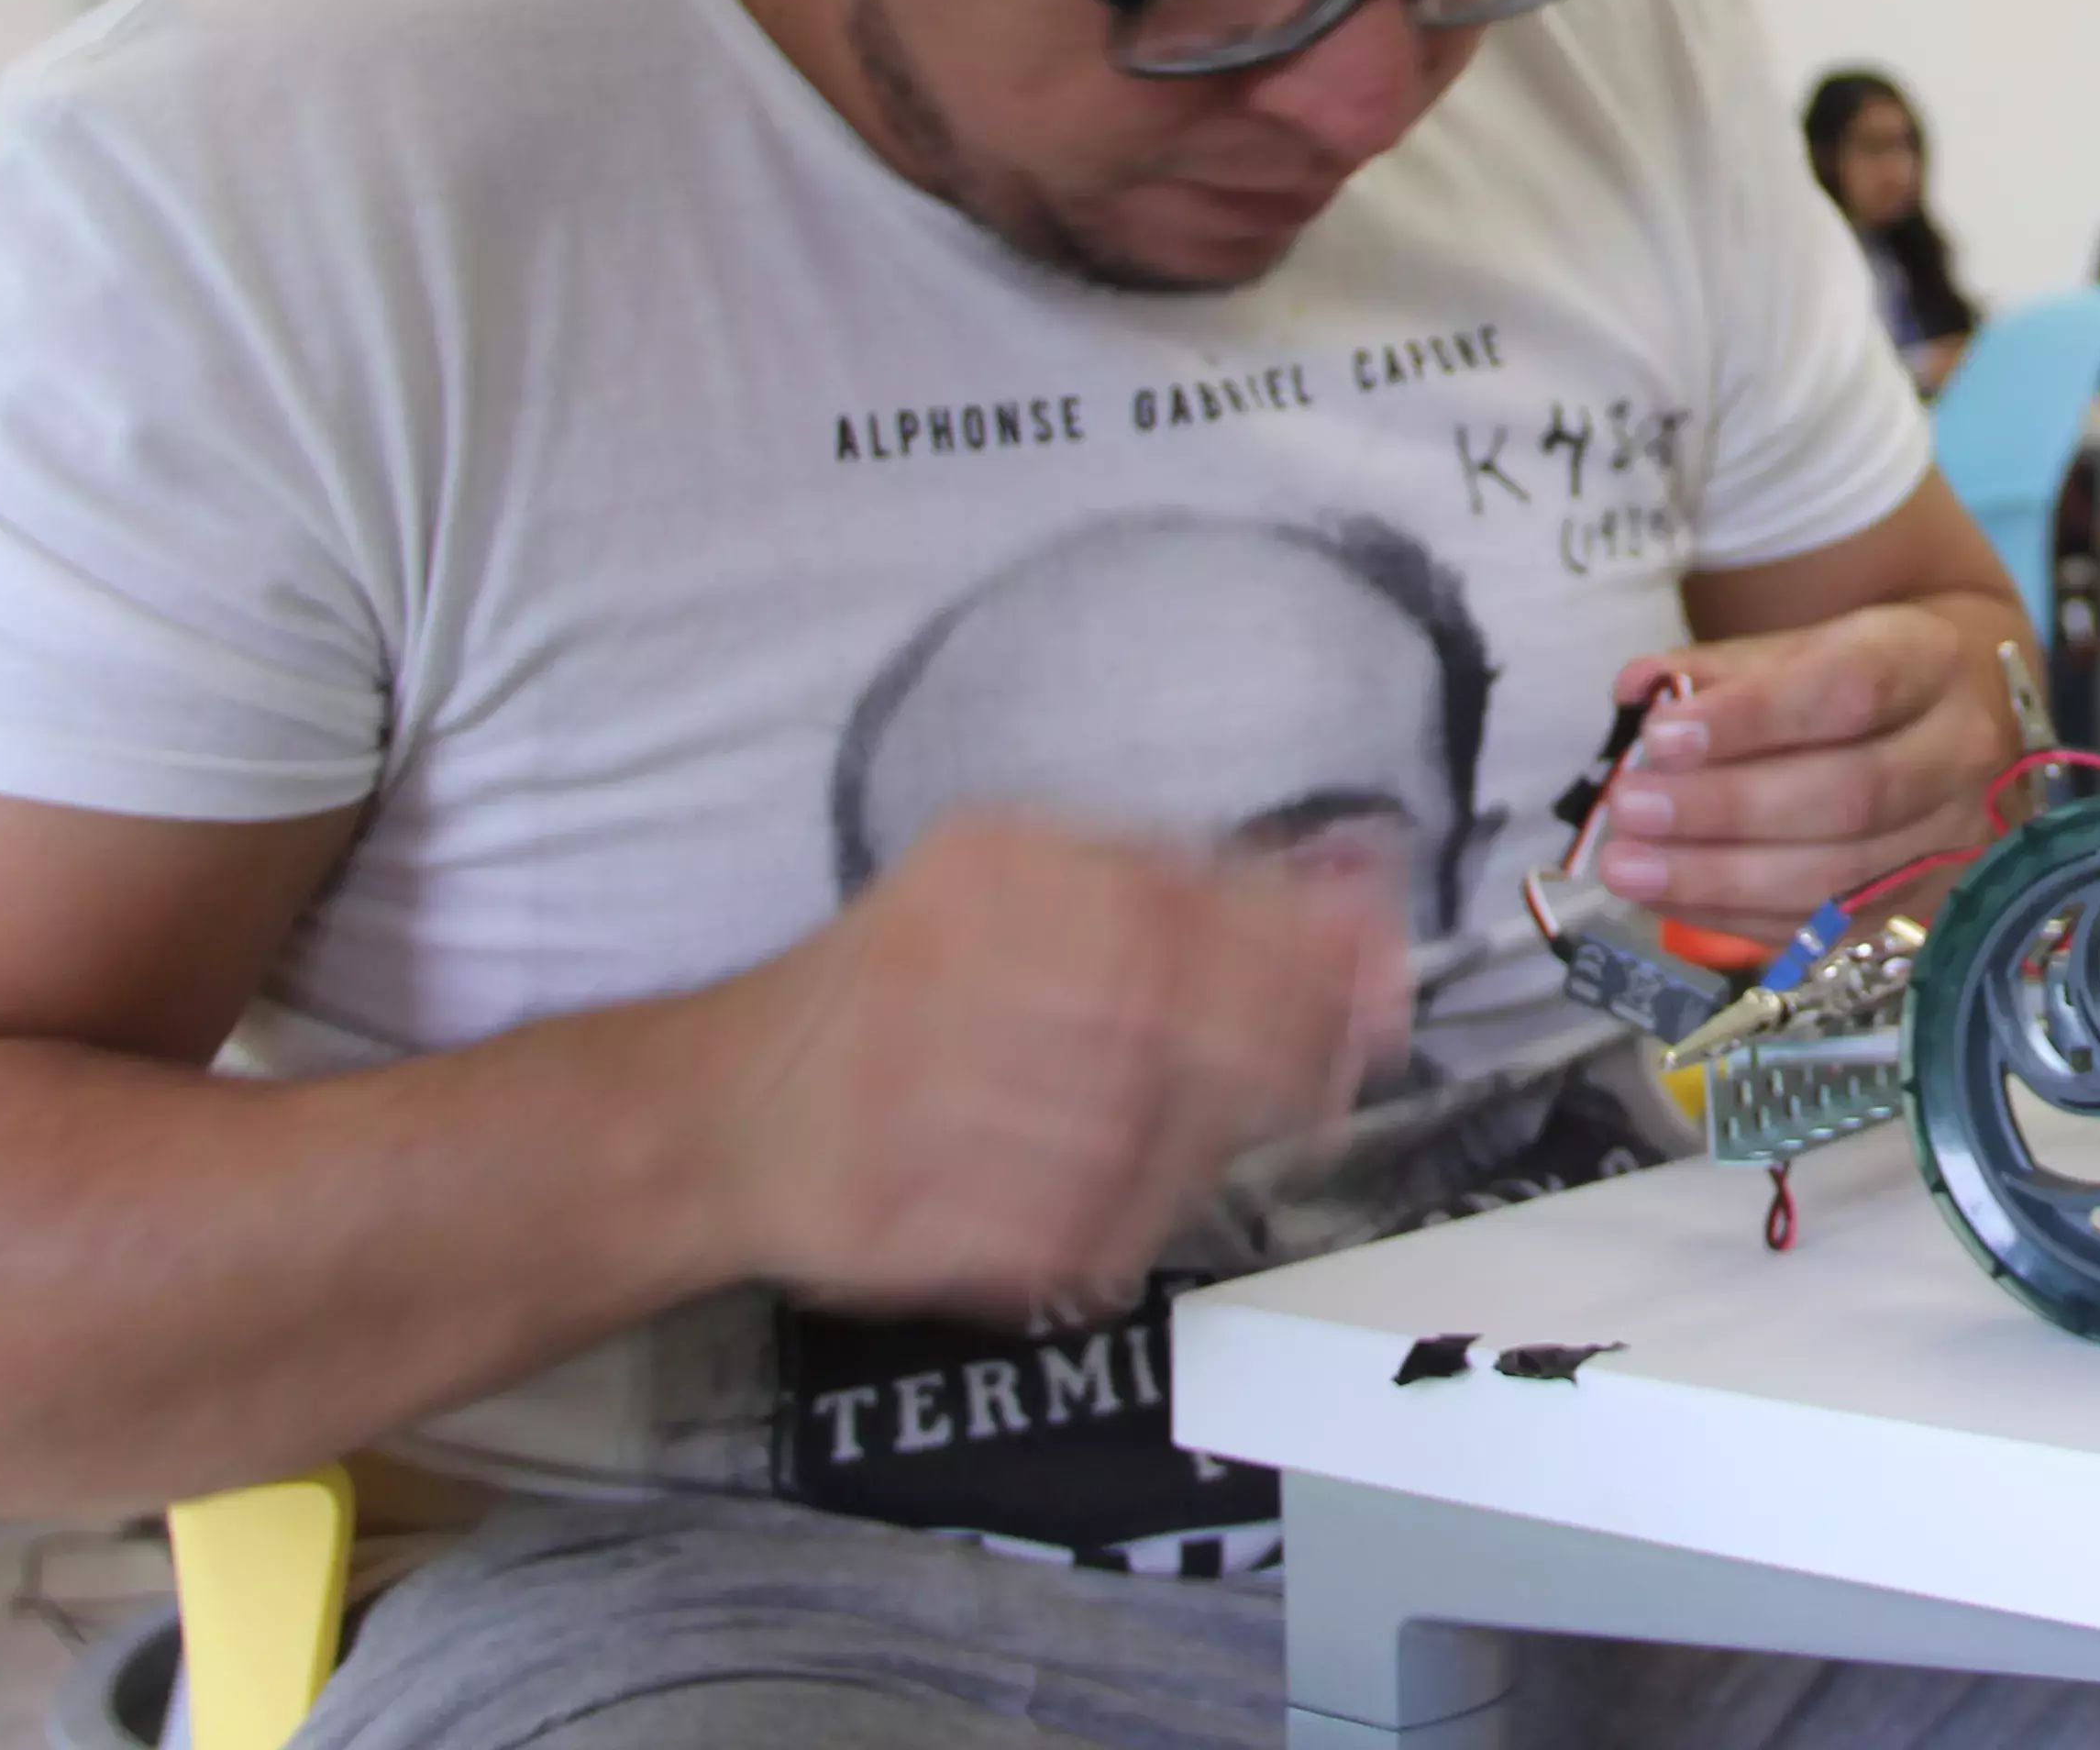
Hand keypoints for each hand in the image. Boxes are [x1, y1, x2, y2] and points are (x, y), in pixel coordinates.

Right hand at [684, 813, 1411, 1315]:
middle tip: (1321, 1089)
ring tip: (1189, 1146)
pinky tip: (1109, 1209)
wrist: (717, 1111)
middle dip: (1273, 1059)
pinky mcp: (887, 1213)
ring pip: (1128, 1139)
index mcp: (993, 866)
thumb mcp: (1037, 891)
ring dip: (1192, 1154)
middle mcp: (941, 961)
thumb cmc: (910, 992)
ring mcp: (905, 1093)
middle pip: (1168, 1020)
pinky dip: (1115, 1230)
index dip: (1303, 956)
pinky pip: (1059, 1234)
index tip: (1382, 990)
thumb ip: (1198, 894)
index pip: (1183, 904)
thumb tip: (1367, 908)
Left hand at [1594, 604, 2013, 929]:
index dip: (1752, 719)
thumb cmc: (1859, 674)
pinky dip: (1735, 918)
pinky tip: (1665, 899)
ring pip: (1837, 876)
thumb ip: (1719, 667)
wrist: (1957, 714)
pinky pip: (1824, 927)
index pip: (1849, 690)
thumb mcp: (1801, 644)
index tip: (1661, 737)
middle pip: (1847, 796)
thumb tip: (1635, 689)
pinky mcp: (1924, 904)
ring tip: (1628, 866)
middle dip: (1725, 809)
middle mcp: (1961, 753)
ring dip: (1718, 878)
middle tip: (1629, 810)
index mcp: (1933, 661)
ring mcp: (1952, 840)